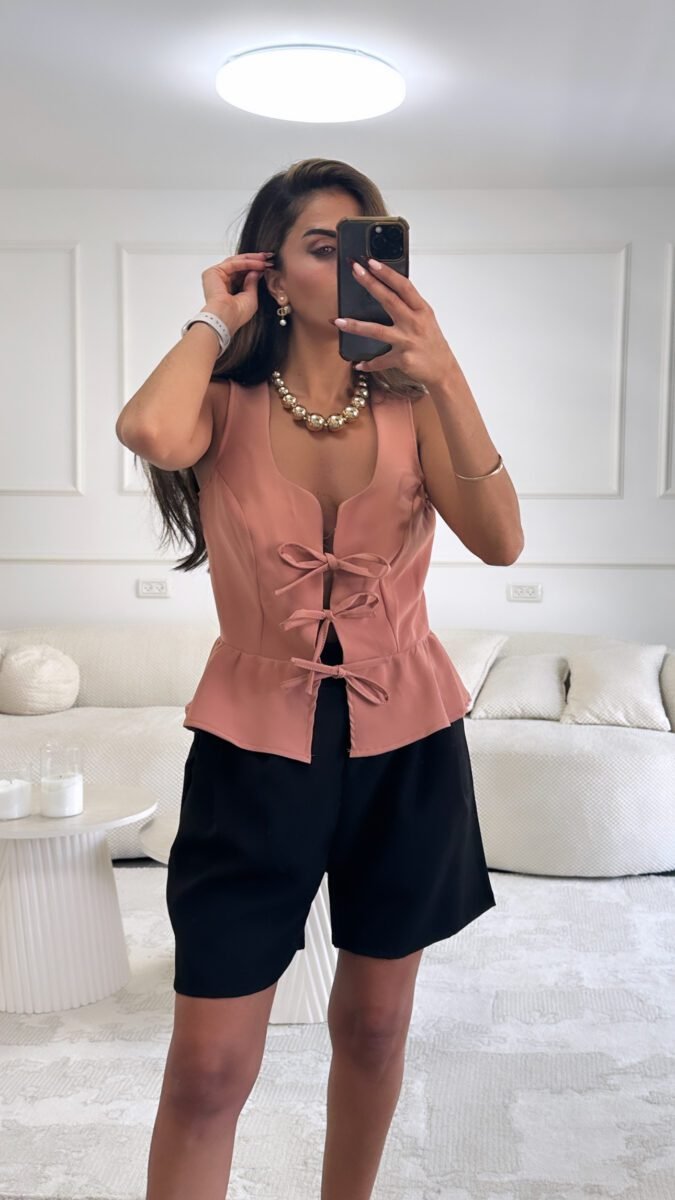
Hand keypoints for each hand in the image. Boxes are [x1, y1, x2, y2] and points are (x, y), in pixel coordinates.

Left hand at [332, 258, 455, 389]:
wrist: (443, 369)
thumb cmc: (433, 343)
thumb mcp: (426, 318)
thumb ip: (409, 305)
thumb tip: (388, 289)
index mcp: (421, 309)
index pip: (403, 286)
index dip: (387, 273)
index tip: (372, 262)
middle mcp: (414, 323)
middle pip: (389, 300)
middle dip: (370, 283)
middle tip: (355, 271)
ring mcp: (407, 341)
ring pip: (377, 331)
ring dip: (356, 326)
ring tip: (338, 321)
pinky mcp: (402, 359)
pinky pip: (380, 361)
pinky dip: (369, 363)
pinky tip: (358, 363)